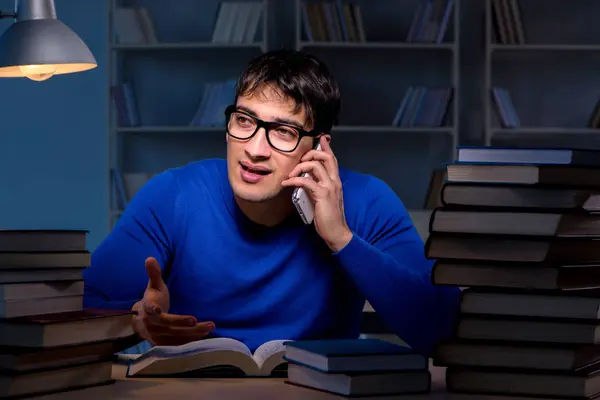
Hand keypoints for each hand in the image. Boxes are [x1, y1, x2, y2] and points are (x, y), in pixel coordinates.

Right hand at [131, 257, 214, 345]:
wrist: (142, 320)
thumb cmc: (153, 299)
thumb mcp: (153, 286)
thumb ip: (154, 273)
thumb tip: (149, 258)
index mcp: (147, 308)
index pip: (149, 309)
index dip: (153, 309)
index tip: (158, 309)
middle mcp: (151, 324)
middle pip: (168, 325)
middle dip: (184, 324)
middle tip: (200, 321)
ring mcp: (157, 336)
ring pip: (176, 336)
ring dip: (193, 333)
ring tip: (210, 327)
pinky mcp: (164, 343)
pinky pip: (178, 343)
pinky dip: (191, 340)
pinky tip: (205, 335)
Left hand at [282, 136, 352, 251]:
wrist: (337, 232)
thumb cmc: (329, 218)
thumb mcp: (323, 198)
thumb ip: (317, 187)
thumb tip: (304, 180)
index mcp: (335, 181)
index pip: (332, 159)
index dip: (326, 147)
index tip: (320, 139)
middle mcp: (334, 181)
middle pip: (325, 157)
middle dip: (310, 153)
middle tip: (299, 160)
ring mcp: (329, 187)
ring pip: (315, 165)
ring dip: (300, 166)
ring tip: (290, 175)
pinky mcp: (322, 195)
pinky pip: (306, 181)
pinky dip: (294, 180)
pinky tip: (287, 183)